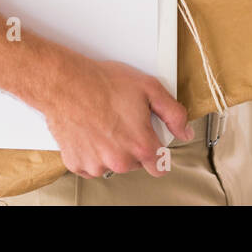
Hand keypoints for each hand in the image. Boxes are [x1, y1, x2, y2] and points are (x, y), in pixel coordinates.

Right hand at [37, 52, 193, 179]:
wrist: (66, 83)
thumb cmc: (103, 83)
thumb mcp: (150, 88)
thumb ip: (174, 114)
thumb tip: (185, 132)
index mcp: (140, 145)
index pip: (160, 167)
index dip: (158, 153)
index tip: (152, 143)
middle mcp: (119, 160)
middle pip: (135, 163)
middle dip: (133, 146)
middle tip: (124, 121)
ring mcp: (96, 164)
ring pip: (112, 164)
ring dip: (111, 149)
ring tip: (105, 123)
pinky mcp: (76, 163)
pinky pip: (90, 164)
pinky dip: (91, 152)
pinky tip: (91, 131)